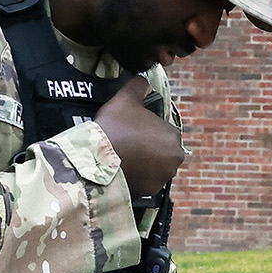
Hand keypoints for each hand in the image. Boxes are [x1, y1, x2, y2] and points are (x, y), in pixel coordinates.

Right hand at [93, 79, 184, 197]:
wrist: (97, 162)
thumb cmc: (114, 129)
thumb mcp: (125, 98)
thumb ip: (138, 86)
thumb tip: (143, 81)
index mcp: (174, 136)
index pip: (163, 128)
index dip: (146, 127)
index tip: (132, 128)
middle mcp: (174, 160)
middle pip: (160, 148)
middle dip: (147, 145)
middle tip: (127, 141)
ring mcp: (162, 178)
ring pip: (154, 165)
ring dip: (144, 161)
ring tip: (124, 155)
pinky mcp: (150, 192)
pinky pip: (145, 180)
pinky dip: (137, 175)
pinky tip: (124, 167)